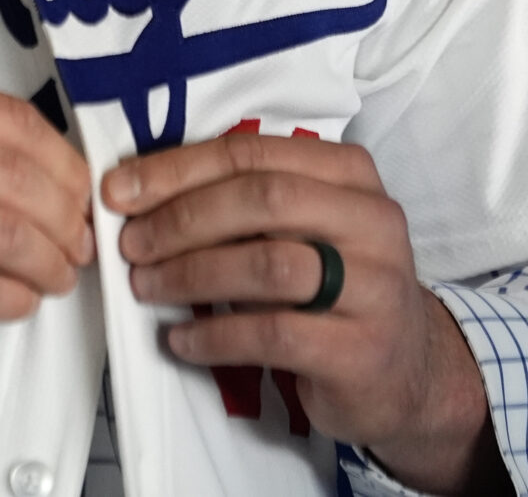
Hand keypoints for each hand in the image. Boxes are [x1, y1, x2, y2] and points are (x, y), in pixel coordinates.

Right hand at [0, 70, 93, 356]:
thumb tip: (33, 162)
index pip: (15, 121)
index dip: (64, 160)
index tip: (79, 186)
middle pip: (25, 180)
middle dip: (70, 217)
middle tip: (78, 239)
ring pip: (14, 238)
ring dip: (52, 264)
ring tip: (56, 273)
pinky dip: (15, 300)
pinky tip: (17, 299)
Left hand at [103, 132, 507, 496]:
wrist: (407, 373)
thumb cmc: (335, 287)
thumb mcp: (306, 227)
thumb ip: (246, 201)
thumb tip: (141, 192)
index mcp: (350, 175)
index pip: (252, 154)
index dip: (178, 169)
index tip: (120, 191)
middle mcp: (373, 221)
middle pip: (262, 200)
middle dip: (181, 219)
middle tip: (130, 244)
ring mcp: (374, 287)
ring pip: (268, 264)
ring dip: (191, 274)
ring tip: (146, 287)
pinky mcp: (362, 351)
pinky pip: (274, 334)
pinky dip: (215, 336)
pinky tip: (180, 340)